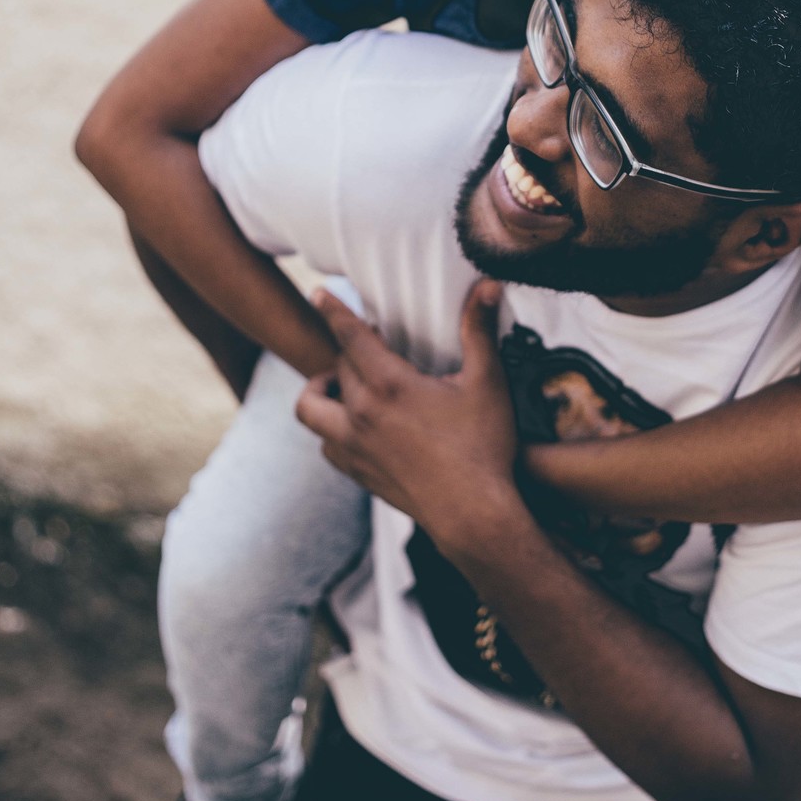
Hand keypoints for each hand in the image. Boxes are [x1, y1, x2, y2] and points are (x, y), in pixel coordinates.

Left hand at [296, 280, 524, 553]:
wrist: (473, 516)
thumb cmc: (483, 447)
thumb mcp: (487, 382)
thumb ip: (479, 330)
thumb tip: (488, 285)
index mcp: (389, 384)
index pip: (350, 336)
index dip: (333, 310)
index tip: (318, 293)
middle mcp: (361, 413)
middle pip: (337, 367)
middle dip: (350, 349)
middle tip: (374, 344)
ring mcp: (354, 447)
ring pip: (313, 409)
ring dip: (323, 391)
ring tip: (345, 385)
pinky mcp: (357, 473)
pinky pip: (326, 444)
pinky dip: (331, 429)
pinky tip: (355, 427)